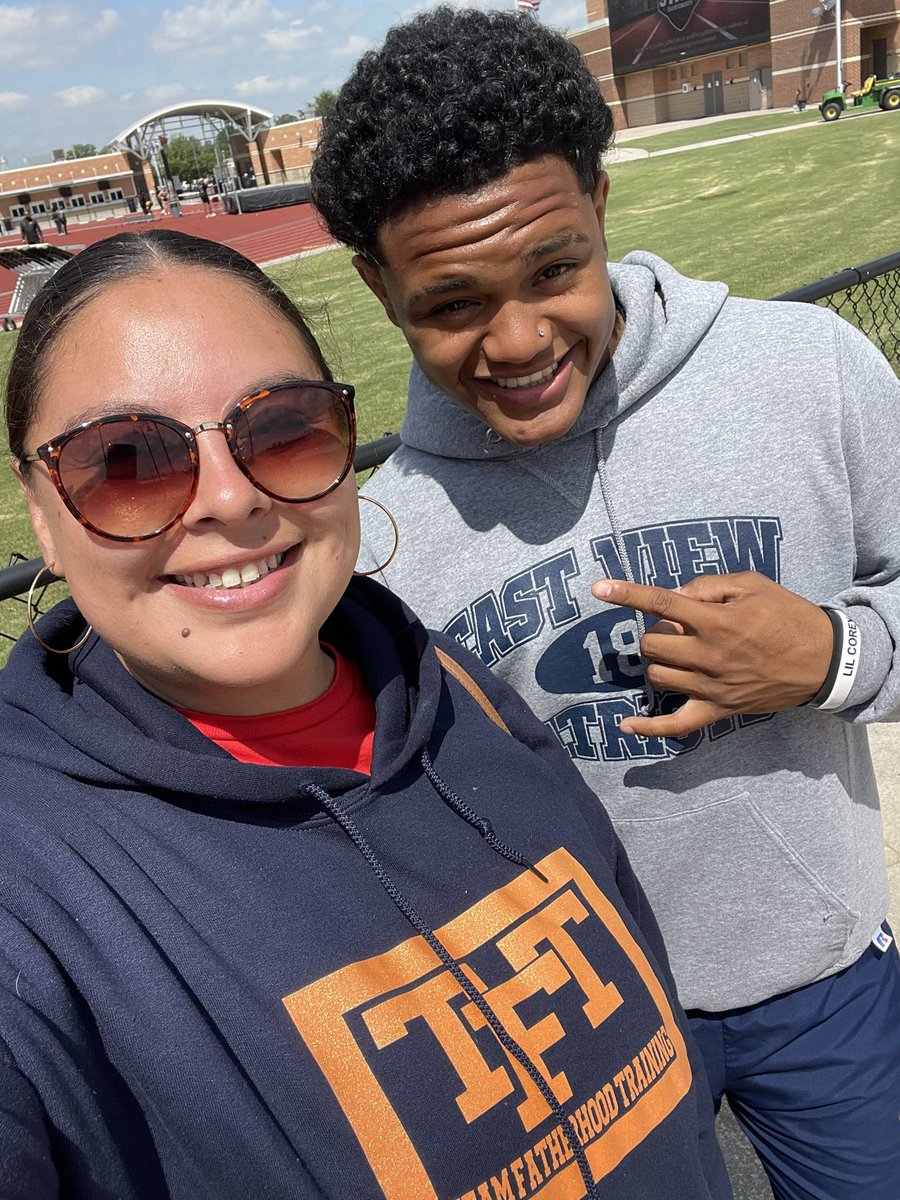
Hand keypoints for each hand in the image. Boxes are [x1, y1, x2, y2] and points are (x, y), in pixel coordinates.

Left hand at [590, 572, 834, 738]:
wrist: (824, 660)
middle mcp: (709, 655)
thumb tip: (674, 595)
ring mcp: (711, 687)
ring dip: (658, 661)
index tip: (599, 588)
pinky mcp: (718, 709)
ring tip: (677, 653)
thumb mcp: (753, 585)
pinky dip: (649, 728)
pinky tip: (627, 726)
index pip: (661, 604)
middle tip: (676, 627)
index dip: (626, 594)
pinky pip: (676, 725)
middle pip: (652, 644)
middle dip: (654, 631)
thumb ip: (708, 586)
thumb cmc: (788, 616)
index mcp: (716, 621)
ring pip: (658, 675)